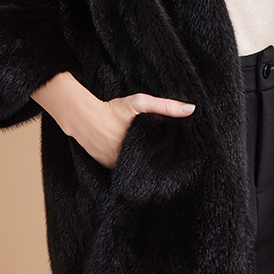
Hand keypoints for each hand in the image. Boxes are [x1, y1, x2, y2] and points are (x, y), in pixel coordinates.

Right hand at [31, 72, 194, 168]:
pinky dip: (130, 165)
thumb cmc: (112, 109)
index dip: (170, 157)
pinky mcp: (107, 167)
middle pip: (149, 165)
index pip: (160, 157)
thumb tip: (191, 109)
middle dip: (158, 162)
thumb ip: (165, 106)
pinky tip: (137, 160)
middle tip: (173, 163)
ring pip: (136, 169)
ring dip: (143, 165)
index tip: (181, 158)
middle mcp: (127, 161)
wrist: (82, 117)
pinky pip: (123, 169)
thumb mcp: (139, 103)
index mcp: (138, 148)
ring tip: (157, 163)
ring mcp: (115, 166)